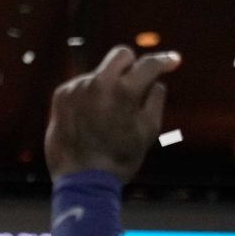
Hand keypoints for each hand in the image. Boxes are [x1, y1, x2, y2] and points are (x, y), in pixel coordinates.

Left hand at [44, 46, 181, 182]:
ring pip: (100, 74)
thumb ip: (155, 99)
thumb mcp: (148, 131)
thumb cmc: (120, 158)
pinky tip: (90, 119)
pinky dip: (89, 97)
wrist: (82, 180)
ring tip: (107, 118)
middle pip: (121, 55)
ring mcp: (77, 87)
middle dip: (131, 64)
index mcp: (124, 91)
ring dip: (107, 87)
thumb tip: (156, 82)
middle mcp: (98, 83)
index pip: (148, 64)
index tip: (173, 61)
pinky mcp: (61, 95)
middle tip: (136, 82)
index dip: (164, 61)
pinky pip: (81, 87)